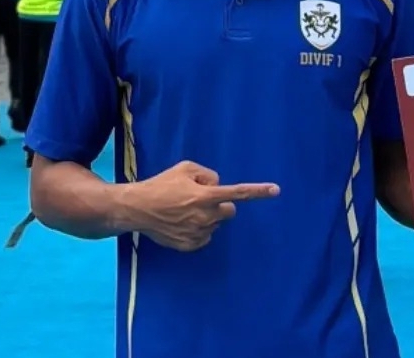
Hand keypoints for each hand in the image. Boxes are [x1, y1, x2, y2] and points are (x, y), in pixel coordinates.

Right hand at [131, 161, 278, 251]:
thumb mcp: (185, 168)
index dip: (258, 191)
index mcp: (206, 196)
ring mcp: (198, 233)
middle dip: (221, 205)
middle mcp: (205, 216)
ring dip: (207, 216)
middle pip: (229, 211)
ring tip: (184, 210)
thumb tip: (217, 186)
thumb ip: (207, 174)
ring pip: (216, 224)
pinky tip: (181, 222)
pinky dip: (198, 229)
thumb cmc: (161, 185)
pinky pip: (205, 237)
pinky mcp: (191, 245)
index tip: (276, 190)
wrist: (137, 208)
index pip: (238, 193)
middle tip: (202, 199)